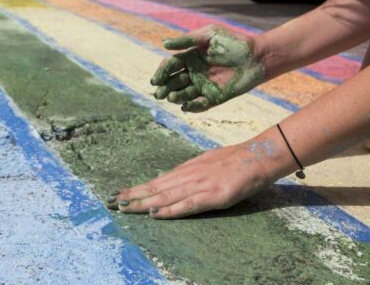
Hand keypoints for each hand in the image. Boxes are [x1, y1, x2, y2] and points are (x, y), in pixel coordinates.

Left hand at [105, 143, 272, 218]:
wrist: (258, 157)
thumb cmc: (235, 159)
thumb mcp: (207, 161)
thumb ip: (190, 171)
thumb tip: (174, 177)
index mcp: (187, 169)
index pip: (156, 181)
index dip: (137, 188)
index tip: (119, 193)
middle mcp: (188, 176)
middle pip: (155, 188)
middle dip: (132, 195)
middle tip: (111, 201)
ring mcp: (199, 185)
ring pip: (165, 196)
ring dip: (142, 203)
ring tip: (124, 207)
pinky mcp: (212, 196)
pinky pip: (186, 205)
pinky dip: (168, 210)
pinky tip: (154, 213)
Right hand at [150, 25, 265, 111]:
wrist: (256, 56)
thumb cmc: (233, 42)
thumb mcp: (208, 35)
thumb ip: (187, 40)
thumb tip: (164, 44)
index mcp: (190, 57)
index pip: (170, 66)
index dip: (162, 72)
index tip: (156, 79)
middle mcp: (194, 72)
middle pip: (174, 82)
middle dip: (165, 88)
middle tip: (159, 93)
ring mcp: (203, 86)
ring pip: (184, 94)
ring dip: (176, 97)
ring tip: (171, 98)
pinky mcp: (214, 97)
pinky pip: (199, 104)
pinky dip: (191, 107)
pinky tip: (185, 106)